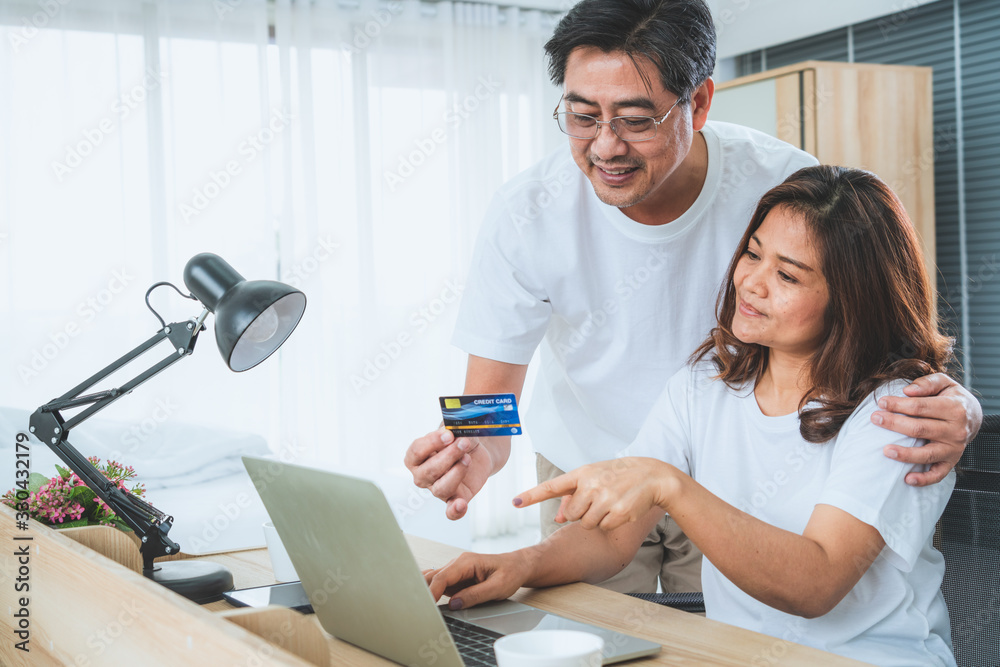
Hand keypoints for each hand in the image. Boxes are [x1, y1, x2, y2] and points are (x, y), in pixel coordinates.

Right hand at [403, 428, 493, 519]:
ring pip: (441, 488)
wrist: (476, 451)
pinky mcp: (454, 498)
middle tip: (463, 443)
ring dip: (456, 473)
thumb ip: (454, 429)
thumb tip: (455, 432)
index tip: (449, 434)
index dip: (432, 442)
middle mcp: (423, 475)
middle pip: (429, 471)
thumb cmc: (458, 439)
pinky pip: (450, 512)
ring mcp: (437, 489)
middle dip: (448, 456)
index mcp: (416, 457)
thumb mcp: (456, 430)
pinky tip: (461, 504)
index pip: (416, 451)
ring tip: (467, 458)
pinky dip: (455, 511)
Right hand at [424, 551, 529, 609]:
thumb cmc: (510, 572)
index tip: (427, 606)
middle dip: (424, 592)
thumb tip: (454, 604)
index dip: (432, 592)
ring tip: (420, 607)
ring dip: (426, 592)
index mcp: (467, 562)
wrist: (517, 566)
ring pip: (433, 580)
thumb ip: (475, 595)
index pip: (442, 577)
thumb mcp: (497, 587)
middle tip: (419, 609)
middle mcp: (458, 564)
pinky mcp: (456, 579)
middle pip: (433, 577)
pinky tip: (427, 602)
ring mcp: (455, 571)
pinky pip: (439, 584)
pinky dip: (432, 592)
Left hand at [514, 458, 672, 530]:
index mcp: (582, 474)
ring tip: (611, 503)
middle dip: (583, 512)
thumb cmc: (619, 477)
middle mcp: (591, 485)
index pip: (552, 486)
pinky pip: (603, 527)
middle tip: (599, 500)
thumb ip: (574, 496)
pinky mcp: (617, 512)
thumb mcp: (595, 478)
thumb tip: (559, 518)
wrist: (653, 476)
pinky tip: (620, 508)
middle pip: (572, 514)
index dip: (532, 496)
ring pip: (586, 523)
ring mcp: (604, 498)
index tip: (515, 502)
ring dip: (596, 518)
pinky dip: (610, 522)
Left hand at [873, 373, 982, 485]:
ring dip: (905, 454)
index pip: (921, 407)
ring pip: (927, 454)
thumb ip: (927, 383)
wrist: (973, 416)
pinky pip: (938, 474)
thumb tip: (908, 390)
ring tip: (885, 450)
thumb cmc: (951, 398)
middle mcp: (956, 430)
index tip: (881, 402)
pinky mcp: (951, 462)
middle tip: (874, 419)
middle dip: (894, 424)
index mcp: (954, 408)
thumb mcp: (945, 383)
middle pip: (920, 429)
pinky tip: (907, 479)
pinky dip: (924, 479)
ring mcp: (954, 449)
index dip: (899, 404)